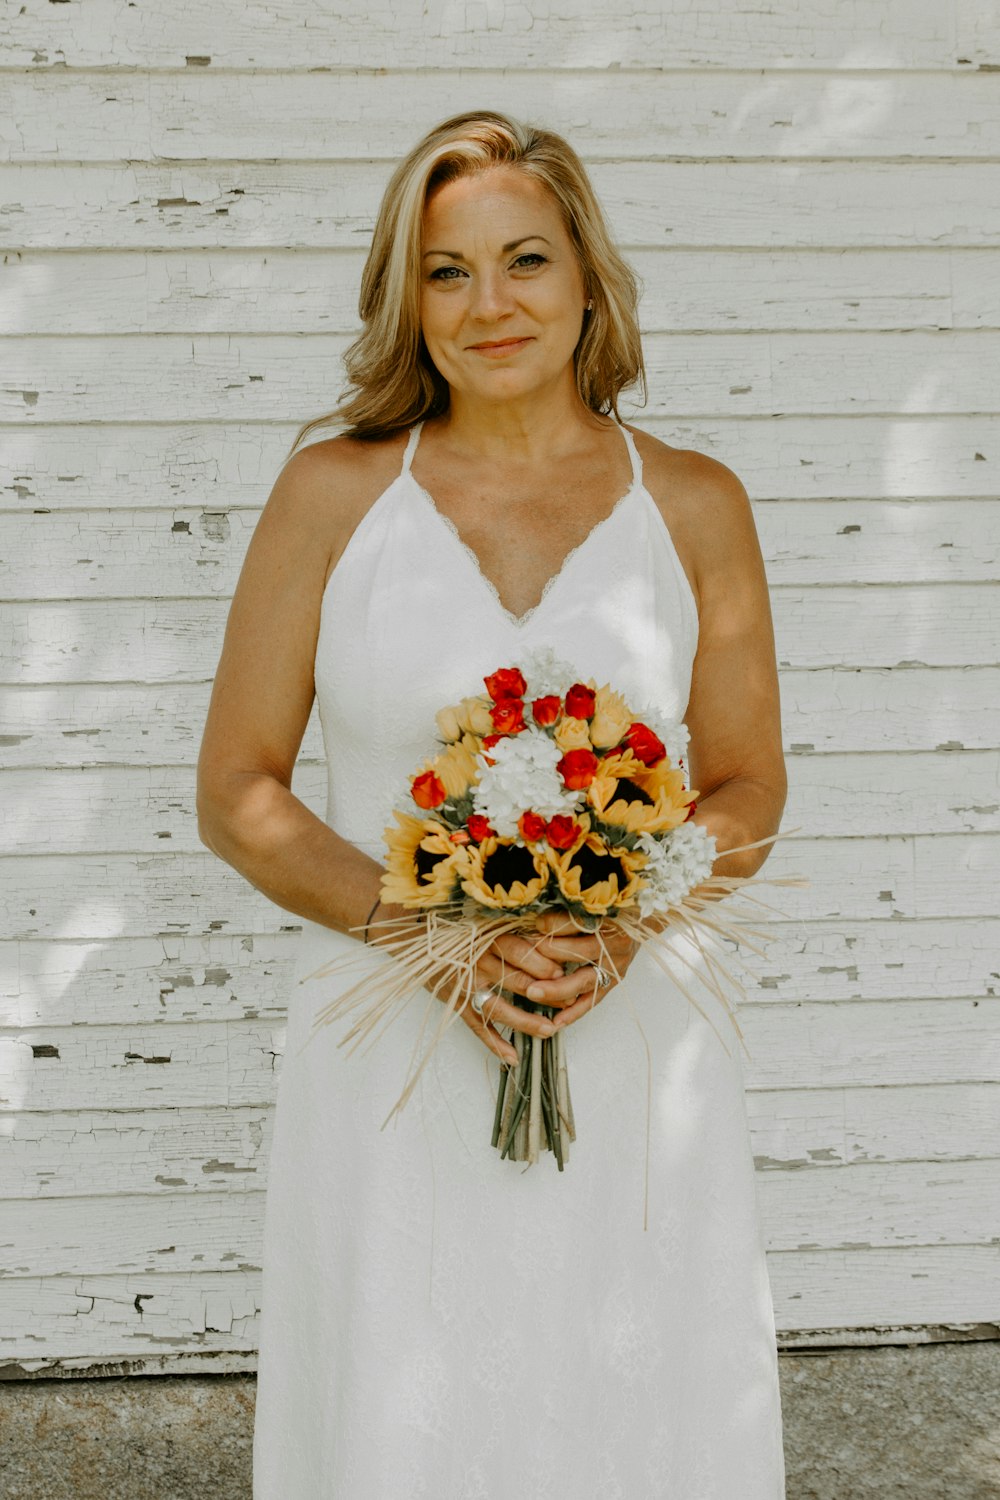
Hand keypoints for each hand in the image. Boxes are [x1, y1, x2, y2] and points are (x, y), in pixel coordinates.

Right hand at [365, 900, 562, 1066]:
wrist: (416, 936)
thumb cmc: (459, 928)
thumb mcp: (486, 921)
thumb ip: (512, 930)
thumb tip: (551, 940)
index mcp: (489, 937)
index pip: (524, 952)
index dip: (546, 965)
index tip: (567, 974)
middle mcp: (478, 960)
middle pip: (517, 981)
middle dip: (546, 995)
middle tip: (568, 1003)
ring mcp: (465, 984)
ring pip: (499, 1007)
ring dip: (525, 1022)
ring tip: (548, 1032)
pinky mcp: (455, 1002)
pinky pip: (476, 1027)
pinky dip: (493, 1043)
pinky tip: (512, 1056)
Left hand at [521, 911, 638, 1030]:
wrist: (639, 925)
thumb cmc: (610, 913)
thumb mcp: (594, 905)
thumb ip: (568, 911)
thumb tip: (538, 919)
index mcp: (611, 919)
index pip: (581, 921)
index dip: (557, 923)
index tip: (537, 924)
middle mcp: (616, 943)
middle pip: (582, 951)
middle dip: (552, 955)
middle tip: (525, 958)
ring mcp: (616, 966)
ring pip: (586, 980)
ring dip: (557, 988)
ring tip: (534, 993)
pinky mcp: (613, 982)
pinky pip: (593, 1000)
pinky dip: (574, 1012)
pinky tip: (557, 1021)